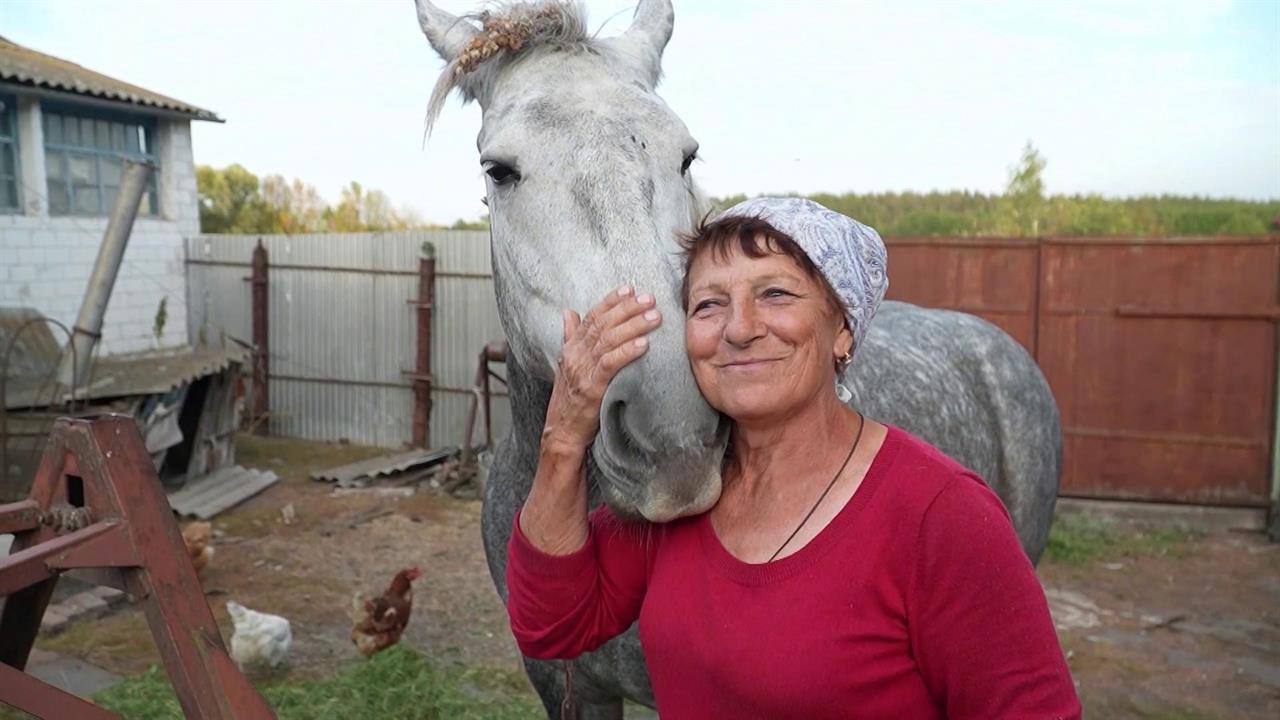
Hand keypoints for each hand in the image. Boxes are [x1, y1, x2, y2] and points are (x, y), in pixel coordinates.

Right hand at [541, 286, 660, 454]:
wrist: (561, 431)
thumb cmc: (569, 399)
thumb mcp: (567, 364)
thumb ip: (570, 337)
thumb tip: (568, 312)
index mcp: (571, 348)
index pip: (592, 317)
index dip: (611, 301)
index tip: (629, 289)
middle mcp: (575, 355)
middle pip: (603, 324)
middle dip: (628, 308)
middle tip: (649, 298)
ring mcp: (582, 370)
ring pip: (609, 340)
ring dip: (633, 325)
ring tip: (654, 316)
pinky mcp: (591, 387)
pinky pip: (610, 364)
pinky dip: (627, 351)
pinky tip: (644, 344)